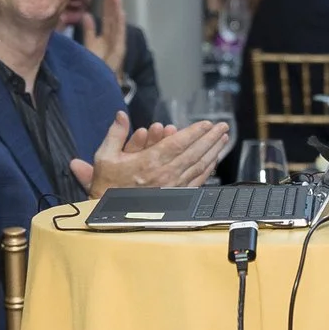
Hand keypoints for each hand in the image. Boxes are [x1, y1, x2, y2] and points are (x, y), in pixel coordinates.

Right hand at [70, 111, 233, 196]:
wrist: (109, 215)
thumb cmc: (107, 185)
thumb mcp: (105, 157)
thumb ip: (116, 134)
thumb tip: (121, 115)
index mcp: (150, 162)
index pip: (178, 143)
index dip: (195, 132)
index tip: (207, 123)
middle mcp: (165, 174)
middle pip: (194, 153)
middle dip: (210, 138)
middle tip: (222, 127)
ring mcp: (172, 187)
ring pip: (199, 167)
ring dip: (213, 152)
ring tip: (223, 139)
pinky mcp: (176, 197)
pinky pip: (196, 181)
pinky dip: (207, 169)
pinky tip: (214, 160)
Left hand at [81, 0, 129, 75]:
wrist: (96, 89)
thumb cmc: (91, 69)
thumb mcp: (89, 47)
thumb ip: (89, 31)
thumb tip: (86, 15)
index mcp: (104, 41)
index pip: (107, 21)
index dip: (108, 9)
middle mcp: (111, 44)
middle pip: (113, 22)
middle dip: (114, 8)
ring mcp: (115, 49)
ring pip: (117, 28)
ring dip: (118, 13)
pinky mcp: (117, 54)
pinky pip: (119, 38)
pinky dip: (120, 26)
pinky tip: (121, 14)